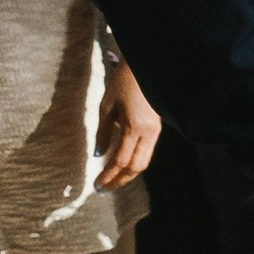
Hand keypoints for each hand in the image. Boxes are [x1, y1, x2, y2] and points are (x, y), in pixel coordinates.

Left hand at [94, 61, 159, 189]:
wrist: (147, 65)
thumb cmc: (124, 81)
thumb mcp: (107, 105)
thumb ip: (103, 132)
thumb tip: (98, 154)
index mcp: (135, 127)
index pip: (120, 160)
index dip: (108, 176)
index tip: (96, 186)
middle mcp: (149, 133)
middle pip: (136, 167)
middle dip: (120, 181)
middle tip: (104, 188)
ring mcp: (155, 131)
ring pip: (143, 162)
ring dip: (127, 173)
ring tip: (112, 179)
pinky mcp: (157, 127)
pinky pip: (146, 151)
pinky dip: (133, 161)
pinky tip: (122, 163)